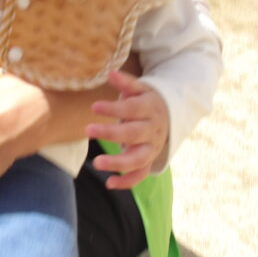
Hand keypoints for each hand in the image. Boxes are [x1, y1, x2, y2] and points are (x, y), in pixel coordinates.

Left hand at [85, 70, 169, 189]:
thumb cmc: (146, 100)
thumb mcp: (139, 88)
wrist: (170, 116)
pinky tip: (109, 183)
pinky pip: (140, 174)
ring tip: (97, 163)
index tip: (94, 107)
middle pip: (133, 134)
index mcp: (150, 109)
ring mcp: (152, 147)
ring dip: (118, 163)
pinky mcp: (149, 160)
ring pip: (139, 158)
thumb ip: (125, 82)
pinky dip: (127, 182)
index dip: (114, 108)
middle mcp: (153, 130)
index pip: (132, 109)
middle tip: (87, 130)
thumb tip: (110, 73)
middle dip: (111, 133)